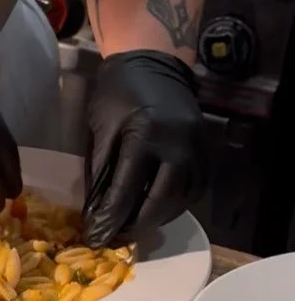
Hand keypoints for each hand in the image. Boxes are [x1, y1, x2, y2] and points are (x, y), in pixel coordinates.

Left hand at [82, 51, 206, 246]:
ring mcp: (196, 148)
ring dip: (156, 218)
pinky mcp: (205, 150)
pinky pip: (194, 189)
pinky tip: (155, 210)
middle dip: (136, 225)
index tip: (95, 237)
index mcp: (145, 135)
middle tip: (116, 238)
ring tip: (132, 227)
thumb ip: (101, 172)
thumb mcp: (101, 129)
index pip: (126, 191)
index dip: (109, 219)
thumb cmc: (118, 93)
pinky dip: (174, 205)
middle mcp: (177, 145)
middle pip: (160, 202)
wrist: (152, 62)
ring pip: (181, 199)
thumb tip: (96, 213)